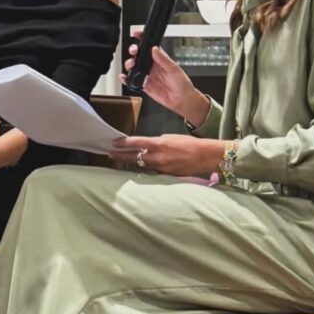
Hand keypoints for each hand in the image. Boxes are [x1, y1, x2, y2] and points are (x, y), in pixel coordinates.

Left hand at [110, 135, 225, 176]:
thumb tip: (146, 146)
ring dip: (130, 162)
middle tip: (110, 154)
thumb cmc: (188, 144)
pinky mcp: (165, 175)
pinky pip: (151, 170)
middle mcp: (157, 157)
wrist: (204, 156)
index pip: (136, 143)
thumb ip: (156, 142)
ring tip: (120, 160)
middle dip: (121, 155)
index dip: (123, 143)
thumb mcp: (170, 138)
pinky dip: (144, 167)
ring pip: (141, 164)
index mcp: (158, 144)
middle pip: (134, 156)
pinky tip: (138, 166)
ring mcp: (161, 167)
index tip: (114, 143)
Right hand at [121, 32, 209, 125]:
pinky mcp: (144, 85)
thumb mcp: (174, 68)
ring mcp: (148, 75)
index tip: (137, 34)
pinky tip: (124, 77)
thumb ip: (163, 59)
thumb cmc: (182, 84)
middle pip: (139, 55)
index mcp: (160, 60)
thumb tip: (155, 49)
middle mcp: (153, 66)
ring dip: (129, 64)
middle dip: (134, 51)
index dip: (142, 39)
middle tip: (134, 51)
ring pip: (134, 67)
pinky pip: (132, 81)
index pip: (150, 47)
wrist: (182, 100)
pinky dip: (126, 79)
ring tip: (131, 64)